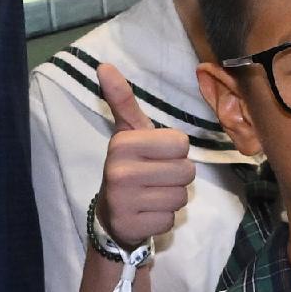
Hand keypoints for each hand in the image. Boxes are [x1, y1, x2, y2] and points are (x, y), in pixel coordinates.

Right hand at [89, 64, 194, 251]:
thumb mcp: (128, 133)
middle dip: (177, 176)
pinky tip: (147, 213)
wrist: (112, 216)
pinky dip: (164, 217)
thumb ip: (122, 101)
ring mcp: (124, 201)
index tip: (155, 156)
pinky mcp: (132, 226)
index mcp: (122, 143)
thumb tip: (104, 65)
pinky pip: (171, 218)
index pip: (181, 143)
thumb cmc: (129, 167)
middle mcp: (120, 171)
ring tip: (152, 195)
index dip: (174, 151)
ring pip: (181, 196)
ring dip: (172, 197)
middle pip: (186, 170)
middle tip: (156, 178)